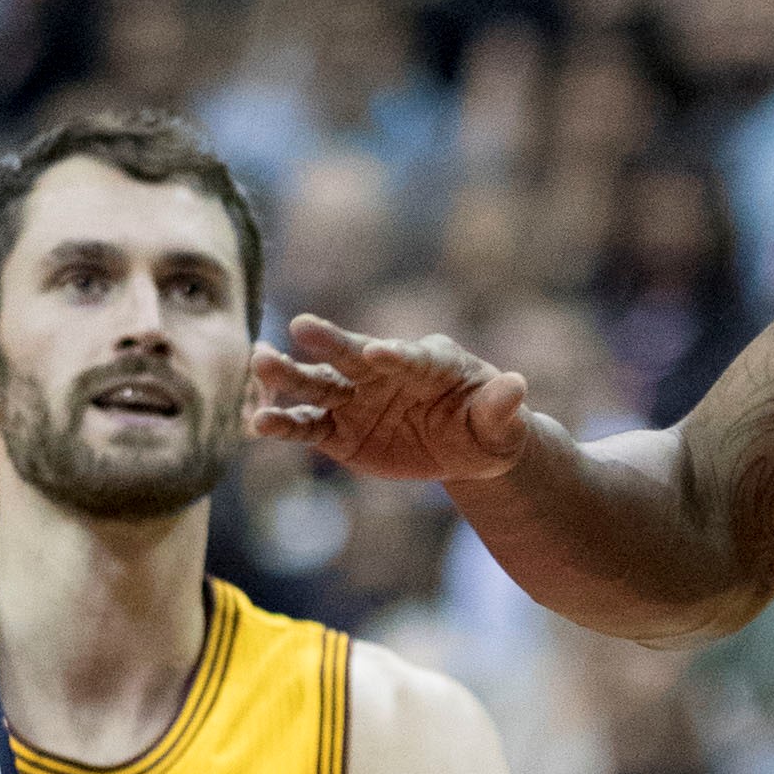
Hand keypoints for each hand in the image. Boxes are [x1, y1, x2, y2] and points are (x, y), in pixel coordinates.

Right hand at [253, 316, 530, 483]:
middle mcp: (384, 372)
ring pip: (319, 385)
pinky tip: (257, 422)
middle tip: (302, 326)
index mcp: (429, 362)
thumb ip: (502, 407)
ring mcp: (357, 399)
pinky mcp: (338, 431)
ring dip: (291, 375)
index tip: (378, 351)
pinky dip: (283, 425)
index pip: (411, 356)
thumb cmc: (488, 427)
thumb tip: (517, 385)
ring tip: (260, 362)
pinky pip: (307, 426)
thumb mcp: (503, 424)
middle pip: (353, 355)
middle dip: (331, 342)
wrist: (461, 446)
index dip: (396, 355)